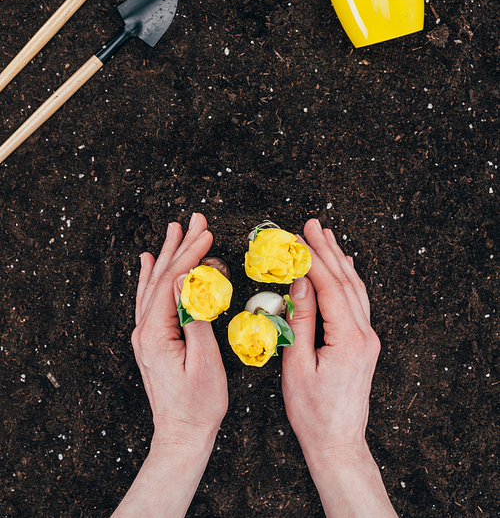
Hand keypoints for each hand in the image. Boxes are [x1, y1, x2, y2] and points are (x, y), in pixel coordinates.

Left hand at [132, 213, 227, 448]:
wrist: (181, 435)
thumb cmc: (198, 405)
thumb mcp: (206, 362)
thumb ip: (195, 318)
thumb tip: (189, 281)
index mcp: (155, 334)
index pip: (173, 281)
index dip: (191, 254)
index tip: (207, 233)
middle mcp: (144, 330)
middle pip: (161, 277)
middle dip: (180, 245)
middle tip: (194, 219)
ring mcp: (145, 335)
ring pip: (154, 284)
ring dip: (167, 255)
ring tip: (175, 229)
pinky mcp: (150, 340)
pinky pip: (148, 299)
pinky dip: (150, 276)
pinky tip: (150, 261)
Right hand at [282, 219, 378, 457]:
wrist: (338, 442)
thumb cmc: (313, 413)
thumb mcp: (297, 367)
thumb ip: (300, 322)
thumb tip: (299, 284)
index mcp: (349, 340)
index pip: (330, 288)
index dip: (313, 260)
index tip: (298, 239)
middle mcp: (364, 335)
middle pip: (346, 282)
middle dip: (327, 250)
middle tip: (312, 225)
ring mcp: (368, 339)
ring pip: (355, 289)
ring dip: (339, 260)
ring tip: (325, 236)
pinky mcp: (364, 343)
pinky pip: (358, 303)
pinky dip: (348, 280)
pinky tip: (343, 267)